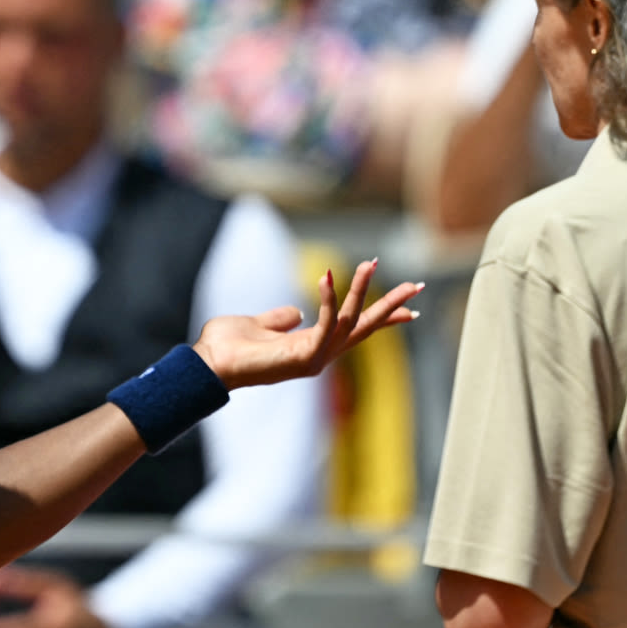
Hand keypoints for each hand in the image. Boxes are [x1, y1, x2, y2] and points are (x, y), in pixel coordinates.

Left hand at [193, 258, 421, 389]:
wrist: (208, 364)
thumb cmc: (228, 347)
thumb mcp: (261, 324)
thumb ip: (280, 318)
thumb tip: (296, 312)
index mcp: (312, 347)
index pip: (354, 330)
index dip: (382, 319)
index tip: (410, 310)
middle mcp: (319, 355)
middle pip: (363, 328)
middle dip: (391, 307)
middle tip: (417, 287)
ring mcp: (314, 359)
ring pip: (350, 320)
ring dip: (362, 290)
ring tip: (371, 263)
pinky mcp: (304, 357)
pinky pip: (326, 323)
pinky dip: (328, 299)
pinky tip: (326, 276)